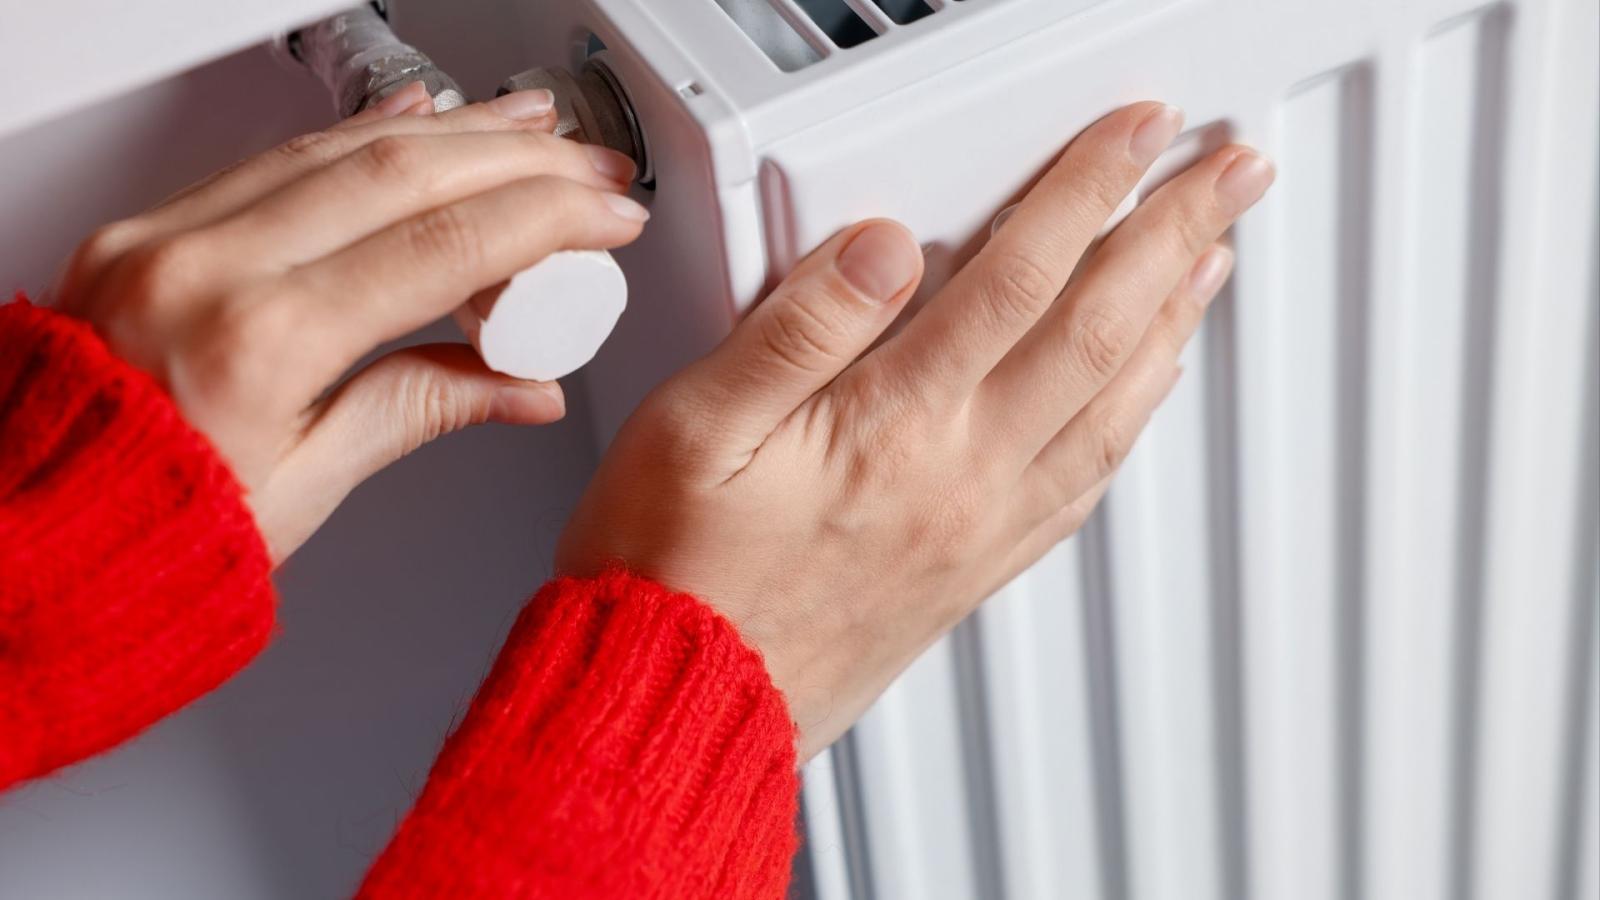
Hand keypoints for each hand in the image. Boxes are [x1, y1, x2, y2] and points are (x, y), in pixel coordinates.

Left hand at [52, 83, 649, 561]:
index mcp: (259, 342)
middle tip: (588, 165)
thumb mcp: (307, 487)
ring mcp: (165, 234)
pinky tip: (415, 120)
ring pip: (338, 145)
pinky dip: (357, 133)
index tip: (605, 217)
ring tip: (526, 127)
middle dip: (518, 157)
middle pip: (400, 172)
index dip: (546, 219)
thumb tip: (520, 386)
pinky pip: (271, 154)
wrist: (21, 539)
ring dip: (450, 130)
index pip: (441, 245)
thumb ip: (419, 409)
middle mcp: (204, 266)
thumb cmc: (144, 534)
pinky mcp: (143, 226)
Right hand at [557, 102, 1273, 757]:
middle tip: (1227, 178)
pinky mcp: (973, 571)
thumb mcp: (694, 426)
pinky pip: (1083, 486)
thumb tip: (880, 249)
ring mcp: (978, 529)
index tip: (1134, 135)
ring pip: (1111, 410)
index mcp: (893, 426)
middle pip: (1097, 331)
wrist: (684, 702)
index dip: (1087, 188)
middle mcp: (959, 477)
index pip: (1018, 276)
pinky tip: (1142, 398)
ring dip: (1172, 323)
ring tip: (1209, 264)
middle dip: (1173, 236)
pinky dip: (1133, 423)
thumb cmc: (673, 573)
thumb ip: (796, 329)